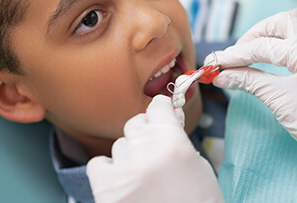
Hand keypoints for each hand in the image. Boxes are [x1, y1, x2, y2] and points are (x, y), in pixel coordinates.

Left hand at [86, 95, 223, 202]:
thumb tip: (167, 115)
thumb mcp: (198, 165)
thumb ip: (178, 137)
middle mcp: (145, 151)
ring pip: (120, 144)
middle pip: (136, 123)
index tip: (161, 112)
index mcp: (172, 142)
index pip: (158, 107)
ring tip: (143, 175)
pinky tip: (123, 180)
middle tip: (154, 150)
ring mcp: (124, 170)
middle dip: (145, 133)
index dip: (161, 109)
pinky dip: (109, 169)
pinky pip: (98, 163)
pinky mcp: (106, 190)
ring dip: (130, 154)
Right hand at [204, 9, 296, 140]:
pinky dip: (282, 41)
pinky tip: (271, 53)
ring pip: (292, 24)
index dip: (234, 56)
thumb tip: (222, 76)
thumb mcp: (281, 101)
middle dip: (253, 35)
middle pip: (280, 23)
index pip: (261, 47)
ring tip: (250, 51)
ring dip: (268, 33)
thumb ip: (250, 82)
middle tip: (234, 54)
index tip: (215, 63)